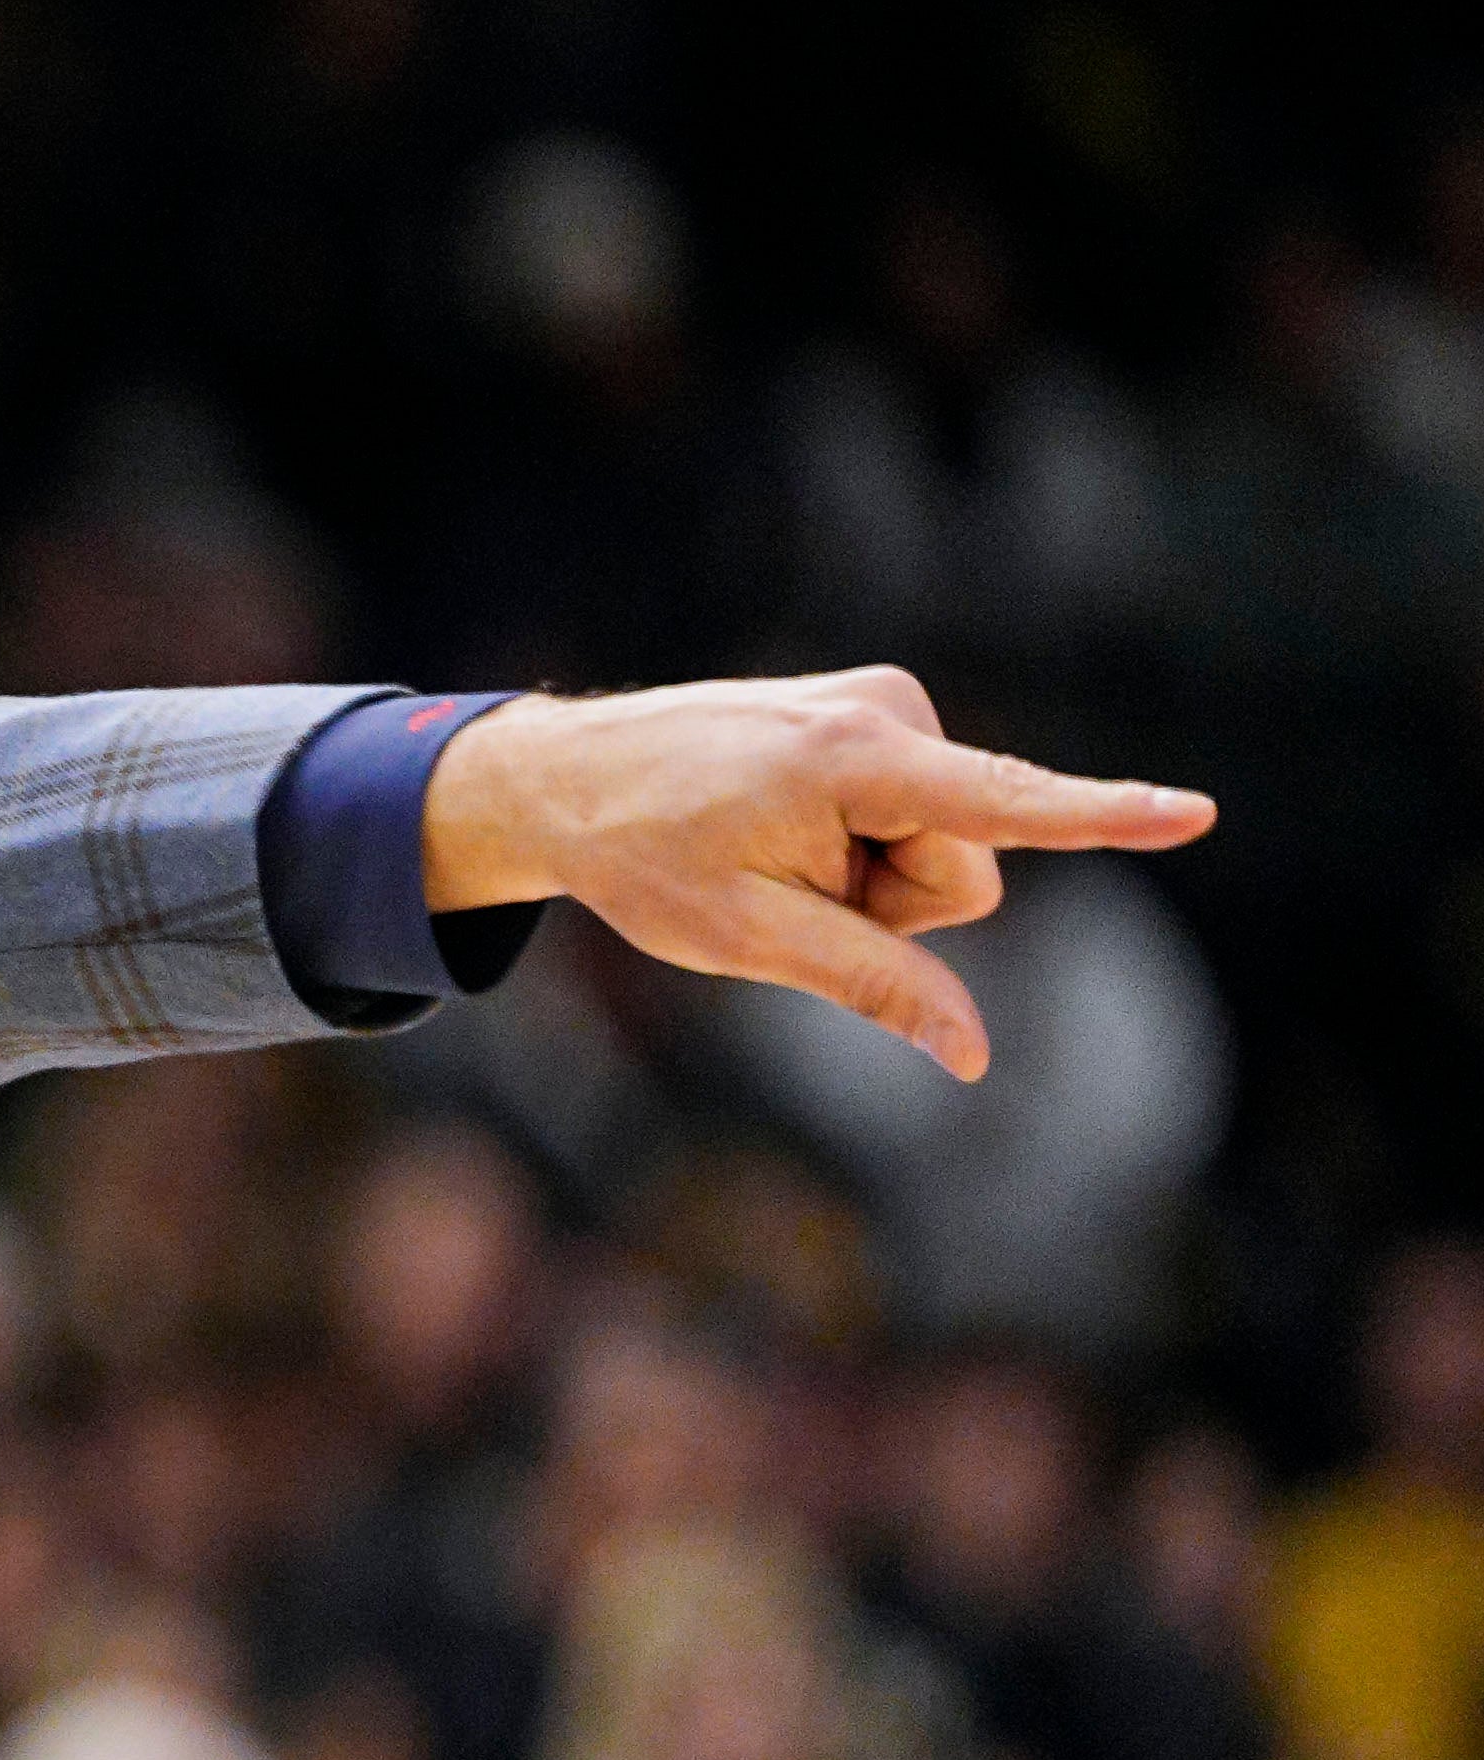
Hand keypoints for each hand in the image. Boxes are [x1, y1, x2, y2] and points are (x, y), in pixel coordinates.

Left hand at [419, 668, 1212, 1080]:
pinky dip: (858, 844)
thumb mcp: (747, 939)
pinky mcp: (878, 715)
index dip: (1104, 821)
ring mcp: (885, 706)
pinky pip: (916, 818)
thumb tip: (972, 1054)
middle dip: (888, 902)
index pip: (1006, 807)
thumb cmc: (640, 857)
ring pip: (943, 849)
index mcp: (854, 759)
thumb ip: (872, 986)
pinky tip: (780, 826)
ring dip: (865, 876)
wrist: (562, 779)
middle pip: (965, 870)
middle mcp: (887, 711)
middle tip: (779, 883)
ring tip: (769, 849)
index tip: (1196, 814)